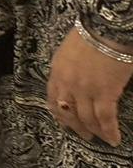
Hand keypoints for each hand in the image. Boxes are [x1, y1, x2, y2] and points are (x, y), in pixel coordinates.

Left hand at [47, 25, 132, 145]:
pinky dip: (109, 131)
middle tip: (85, 135)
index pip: (53, 99)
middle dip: (76, 126)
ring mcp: (84, 89)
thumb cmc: (91, 34)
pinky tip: (114, 139)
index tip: (65, 123)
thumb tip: (76, 80)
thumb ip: (68, 68)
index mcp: (57, 72)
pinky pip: (105, 118)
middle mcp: (67, 83)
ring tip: (101, 139)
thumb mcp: (69, 51)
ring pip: (86, 118)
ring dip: (94, 131)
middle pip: (68, 112)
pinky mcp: (104, 92)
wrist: (105, 28)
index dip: (60, 114)